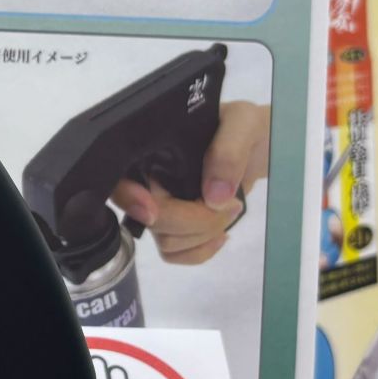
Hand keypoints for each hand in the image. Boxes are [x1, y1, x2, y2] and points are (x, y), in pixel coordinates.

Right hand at [112, 100, 269, 265]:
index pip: (121, 178)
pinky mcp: (174, 228)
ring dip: (205, 234)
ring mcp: (159, 206)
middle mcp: (147, 179)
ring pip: (166, 241)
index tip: (152, 210)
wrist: (256, 148)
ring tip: (232, 208)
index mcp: (150, 148)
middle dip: (194, 220)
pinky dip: (201, 251)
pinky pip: (175, 254)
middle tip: (230, 204)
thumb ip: (228, 152)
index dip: (130, 198)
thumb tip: (213, 197)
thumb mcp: (243, 124)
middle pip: (149, 218)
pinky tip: (220, 234)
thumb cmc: (244, 128)